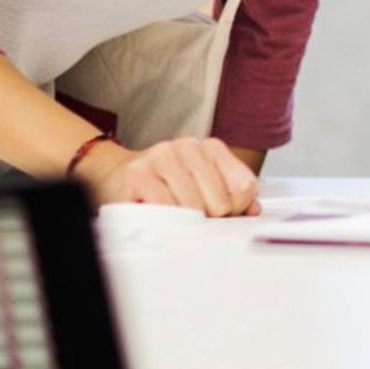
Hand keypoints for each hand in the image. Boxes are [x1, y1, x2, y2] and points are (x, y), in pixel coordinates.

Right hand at [78, 137, 261, 216]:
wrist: (117, 174)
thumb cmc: (164, 183)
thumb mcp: (202, 183)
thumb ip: (231, 193)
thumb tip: (253, 209)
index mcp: (211, 147)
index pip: (245, 186)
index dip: (237, 208)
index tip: (222, 212)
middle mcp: (188, 147)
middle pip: (221, 201)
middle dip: (210, 218)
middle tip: (194, 217)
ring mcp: (162, 158)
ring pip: (194, 207)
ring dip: (186, 221)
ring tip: (175, 215)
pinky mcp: (139, 174)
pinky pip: (166, 208)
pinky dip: (166, 220)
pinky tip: (161, 216)